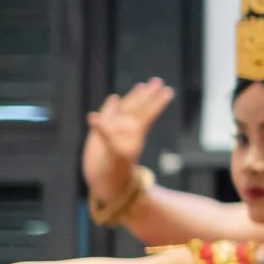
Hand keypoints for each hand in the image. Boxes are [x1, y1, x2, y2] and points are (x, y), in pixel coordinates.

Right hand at [83, 78, 172, 204]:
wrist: (103, 183)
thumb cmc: (113, 172)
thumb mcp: (113, 153)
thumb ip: (105, 134)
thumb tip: (93, 117)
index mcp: (134, 133)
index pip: (148, 114)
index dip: (157, 103)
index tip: (169, 92)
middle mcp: (126, 130)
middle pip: (139, 107)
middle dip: (148, 95)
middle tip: (158, 81)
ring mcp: (114, 131)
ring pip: (125, 110)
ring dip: (133, 98)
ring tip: (142, 86)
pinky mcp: (102, 135)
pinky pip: (108, 117)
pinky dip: (110, 108)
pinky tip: (114, 99)